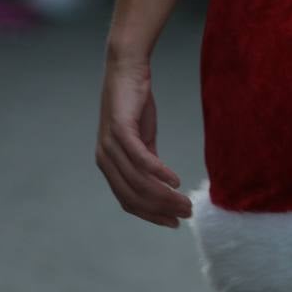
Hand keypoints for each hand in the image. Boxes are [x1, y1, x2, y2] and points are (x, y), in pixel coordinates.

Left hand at [95, 57, 192, 227]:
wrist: (127, 68)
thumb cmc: (135, 102)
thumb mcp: (143, 138)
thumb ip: (147, 161)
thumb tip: (161, 184)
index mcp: (109, 165)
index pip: (128, 201)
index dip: (151, 215)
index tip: (174, 223)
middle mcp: (105, 159)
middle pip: (134, 196)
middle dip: (161, 210)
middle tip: (186, 213)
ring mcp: (110, 146)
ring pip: (138, 182)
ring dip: (164, 196)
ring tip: (185, 201)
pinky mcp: (120, 130)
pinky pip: (141, 159)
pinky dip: (159, 173)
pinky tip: (175, 180)